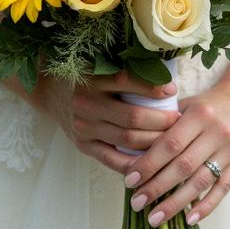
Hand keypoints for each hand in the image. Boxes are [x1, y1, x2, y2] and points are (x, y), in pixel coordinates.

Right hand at [34, 69, 182, 174]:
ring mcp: (83, 128)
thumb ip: (125, 70)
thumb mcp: (98, 65)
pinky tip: (151, 161)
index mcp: (92, 79)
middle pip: (132, 117)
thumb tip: (164, 78)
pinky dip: (134, 162)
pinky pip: (113, 159)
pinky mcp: (83, 145)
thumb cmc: (84, 75)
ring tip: (172, 140)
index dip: (153, 88)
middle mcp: (86, 104)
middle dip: (161, 121)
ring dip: (153, 142)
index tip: (173, 89)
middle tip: (179, 120)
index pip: (127, 82)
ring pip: (126, 140)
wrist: (50, 91)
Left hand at [121, 72, 229, 226]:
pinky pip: (222, 189)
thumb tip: (136, 153)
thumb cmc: (208, 104)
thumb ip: (167, 125)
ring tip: (155, 218)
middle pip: (183, 166)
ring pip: (200, 182)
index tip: (130, 180)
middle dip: (157, 187)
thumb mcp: (187, 105)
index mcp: (199, 114)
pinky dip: (205, 206)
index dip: (149, 163)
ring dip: (176, 203)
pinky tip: (188, 219)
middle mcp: (216, 132)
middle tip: (137, 203)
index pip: (170, 144)